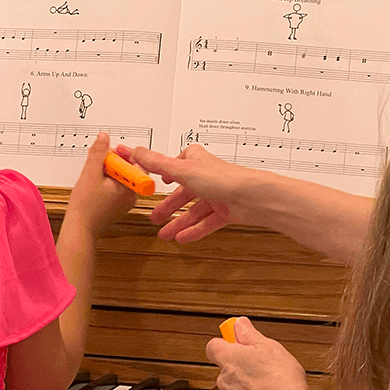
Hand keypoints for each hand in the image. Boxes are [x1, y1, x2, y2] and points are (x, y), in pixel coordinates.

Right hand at [67, 133, 135, 238]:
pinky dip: (107, 179)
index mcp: (131, 188)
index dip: (124, 153)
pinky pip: (116, 186)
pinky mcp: (117, 204)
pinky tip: (94, 180)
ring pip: (121, 177)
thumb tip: (104, 137)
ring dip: (109, 169)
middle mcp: (131, 195)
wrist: (79, 229)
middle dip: (114, 160)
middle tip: (100, 158)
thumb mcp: (91, 173)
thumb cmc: (86, 207)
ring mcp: (124, 201)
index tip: (112, 149)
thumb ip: (99, 153)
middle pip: (129, 169)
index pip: (137, 163)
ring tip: (94, 169)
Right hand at [119, 143, 267, 242]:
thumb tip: (135, 151)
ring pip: (193, 210)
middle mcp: (205, 176)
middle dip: (167, 206)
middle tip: (155, 216)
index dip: (161, 173)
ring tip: (164, 234)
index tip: (150, 179)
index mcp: (194, 161)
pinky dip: (194, 230)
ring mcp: (216, 195)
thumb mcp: (181, 169)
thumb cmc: (223, 178)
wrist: (253, 197)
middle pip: (182, 192)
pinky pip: (206, 222)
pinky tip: (182, 238)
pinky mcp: (226, 211)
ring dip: (178, 222)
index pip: (173, 166)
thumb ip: (156, 162)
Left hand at [206, 318, 318, 389]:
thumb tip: (240, 325)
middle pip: (226, 369)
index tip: (236, 342)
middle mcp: (225, 381)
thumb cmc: (282, 382)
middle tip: (260, 366)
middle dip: (240, 367)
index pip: (213, 347)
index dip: (225, 343)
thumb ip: (249, 334)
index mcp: (230, 360)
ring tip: (268, 385)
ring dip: (247, 387)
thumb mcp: (269, 346)